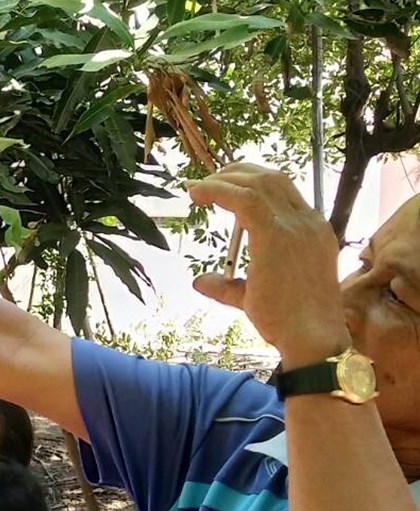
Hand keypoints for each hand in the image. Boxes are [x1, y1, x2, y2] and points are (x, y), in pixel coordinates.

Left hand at [187, 164, 347, 363]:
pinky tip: (197, 194)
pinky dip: (218, 190)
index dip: (252, 181)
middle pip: (272, 177)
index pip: (284, 190)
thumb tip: (200, 282)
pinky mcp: (276, 235)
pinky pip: (244, 199)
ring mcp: (296, 226)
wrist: (312, 337)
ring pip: (258, 182)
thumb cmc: (289, 322)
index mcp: (312, 230)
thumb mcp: (255, 295)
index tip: (225, 186)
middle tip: (208, 182)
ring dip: (224, 179)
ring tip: (198, 188)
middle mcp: (308, 222)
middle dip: (237, 172)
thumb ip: (228, 286)